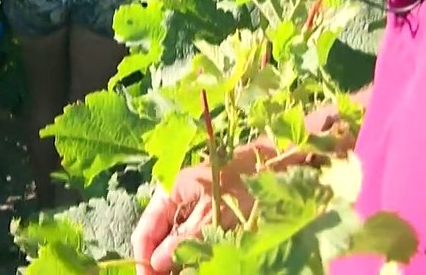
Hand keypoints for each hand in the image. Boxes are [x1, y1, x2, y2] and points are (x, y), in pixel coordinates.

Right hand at [131, 138, 310, 274]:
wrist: (282, 162)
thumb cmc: (246, 181)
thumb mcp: (214, 213)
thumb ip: (186, 239)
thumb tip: (157, 263)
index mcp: (169, 193)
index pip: (145, 231)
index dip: (143, 260)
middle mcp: (179, 202)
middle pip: (160, 241)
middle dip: (163, 265)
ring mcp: (197, 211)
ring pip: (180, 245)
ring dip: (182, 263)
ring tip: (189, 272)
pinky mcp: (215, 219)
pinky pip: (199, 243)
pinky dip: (199, 256)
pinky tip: (202, 266)